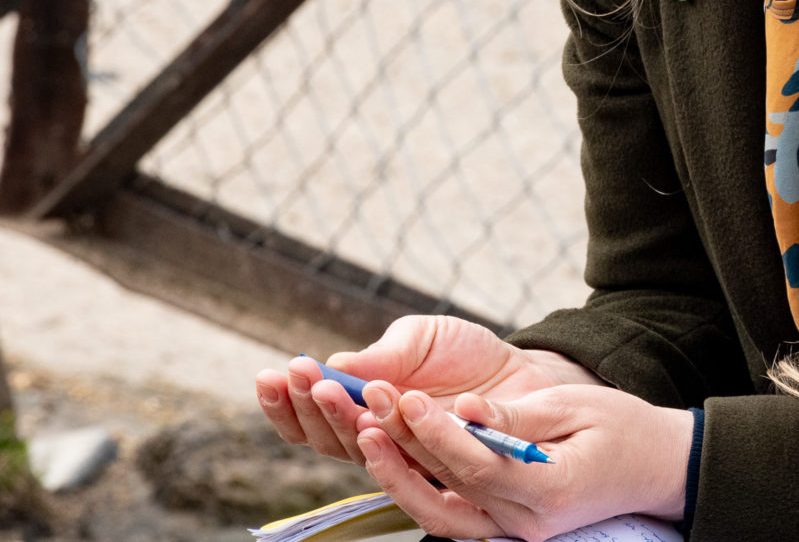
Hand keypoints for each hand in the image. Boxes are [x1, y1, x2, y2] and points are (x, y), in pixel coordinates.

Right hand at [254, 315, 600, 466]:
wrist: (523, 370)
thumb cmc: (464, 354)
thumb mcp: (419, 338)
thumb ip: (381, 355)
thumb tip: (335, 365)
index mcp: (361, 409)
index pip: (310, 418)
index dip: (285, 403)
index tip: (269, 375)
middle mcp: (376, 440)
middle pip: (325, 439)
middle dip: (306, 405)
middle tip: (298, 375)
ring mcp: (407, 455)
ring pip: (358, 449)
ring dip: (338, 418)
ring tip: (329, 387)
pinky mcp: (439, 465)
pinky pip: (407, 458)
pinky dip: (385, 435)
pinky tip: (373, 412)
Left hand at [357, 384, 694, 541]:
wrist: (654, 467)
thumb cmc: (623, 428)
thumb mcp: (576, 407)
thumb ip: (517, 416)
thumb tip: (464, 407)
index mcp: (551, 491)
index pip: (480, 466)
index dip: (439, 434)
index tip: (408, 398)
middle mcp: (527, 522)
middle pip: (452, 489)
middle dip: (406, 447)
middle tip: (369, 407)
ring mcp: (515, 531)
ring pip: (441, 512)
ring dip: (400, 476)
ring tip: (367, 435)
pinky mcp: (506, 525)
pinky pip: (453, 513)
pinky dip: (420, 487)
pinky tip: (394, 456)